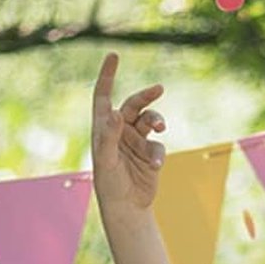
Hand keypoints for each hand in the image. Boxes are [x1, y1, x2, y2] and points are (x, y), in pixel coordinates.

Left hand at [91, 52, 167, 209]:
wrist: (127, 207)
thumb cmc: (109, 184)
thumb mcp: (106, 160)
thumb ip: (110, 136)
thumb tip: (116, 113)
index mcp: (104, 128)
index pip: (104, 96)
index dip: (108, 76)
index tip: (114, 56)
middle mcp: (120, 131)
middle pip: (134, 105)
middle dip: (146, 96)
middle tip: (159, 89)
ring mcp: (137, 142)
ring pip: (150, 122)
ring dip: (157, 121)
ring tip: (160, 128)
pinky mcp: (150, 154)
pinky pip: (158, 146)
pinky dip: (159, 152)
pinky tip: (156, 164)